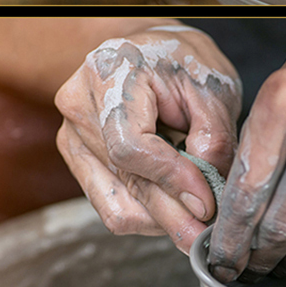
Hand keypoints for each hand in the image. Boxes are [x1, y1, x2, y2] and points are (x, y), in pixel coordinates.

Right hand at [55, 24, 241, 252]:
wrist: (150, 50)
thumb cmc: (183, 61)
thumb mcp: (212, 86)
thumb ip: (213, 138)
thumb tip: (203, 198)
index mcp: (108, 74)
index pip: (130, 146)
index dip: (171, 179)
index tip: (207, 202)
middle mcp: (77, 106)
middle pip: (124, 181)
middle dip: (172, 215)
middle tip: (205, 236)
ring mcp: (71, 136)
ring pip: (116, 206)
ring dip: (161, 219)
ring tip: (196, 212)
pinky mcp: (78, 160)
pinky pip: (111, 207)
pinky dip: (148, 214)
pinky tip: (174, 204)